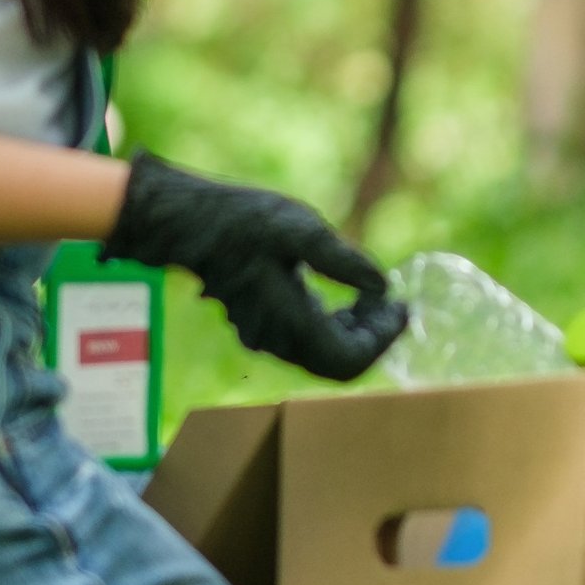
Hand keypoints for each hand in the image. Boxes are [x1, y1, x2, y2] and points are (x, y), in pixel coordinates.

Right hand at [99, 150, 402, 381]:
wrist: (183, 221)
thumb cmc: (240, 220)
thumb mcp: (300, 229)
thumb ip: (344, 261)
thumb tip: (382, 287)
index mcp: (288, 321)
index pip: (349, 359)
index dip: (383, 338)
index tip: (401, 306)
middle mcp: (275, 338)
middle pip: (338, 364)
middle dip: (372, 337)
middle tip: (391, 301)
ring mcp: (262, 335)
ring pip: (321, 355)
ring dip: (353, 332)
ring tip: (369, 295)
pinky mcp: (257, 324)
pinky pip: (305, 342)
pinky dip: (331, 326)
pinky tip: (338, 296)